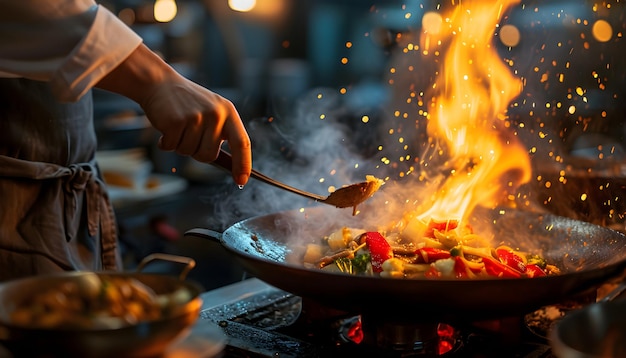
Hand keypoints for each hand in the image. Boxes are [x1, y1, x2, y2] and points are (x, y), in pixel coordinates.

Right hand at [97, 44, 251, 185]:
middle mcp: (215, 114)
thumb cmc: (188, 104)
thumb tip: (231, 168)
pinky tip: (166, 127)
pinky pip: (172, 147)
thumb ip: (221, 135)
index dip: (243, 164)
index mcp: (228, 113)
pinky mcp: (175, 121)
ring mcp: (195, 117)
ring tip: (178, 127)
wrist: (160, 84)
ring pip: (190, 152)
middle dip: (197, 153)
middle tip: (189, 135)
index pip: (242, 143)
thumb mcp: (212, 113)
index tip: (242, 181)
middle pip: (210, 155)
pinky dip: (166, 143)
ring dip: (180, 145)